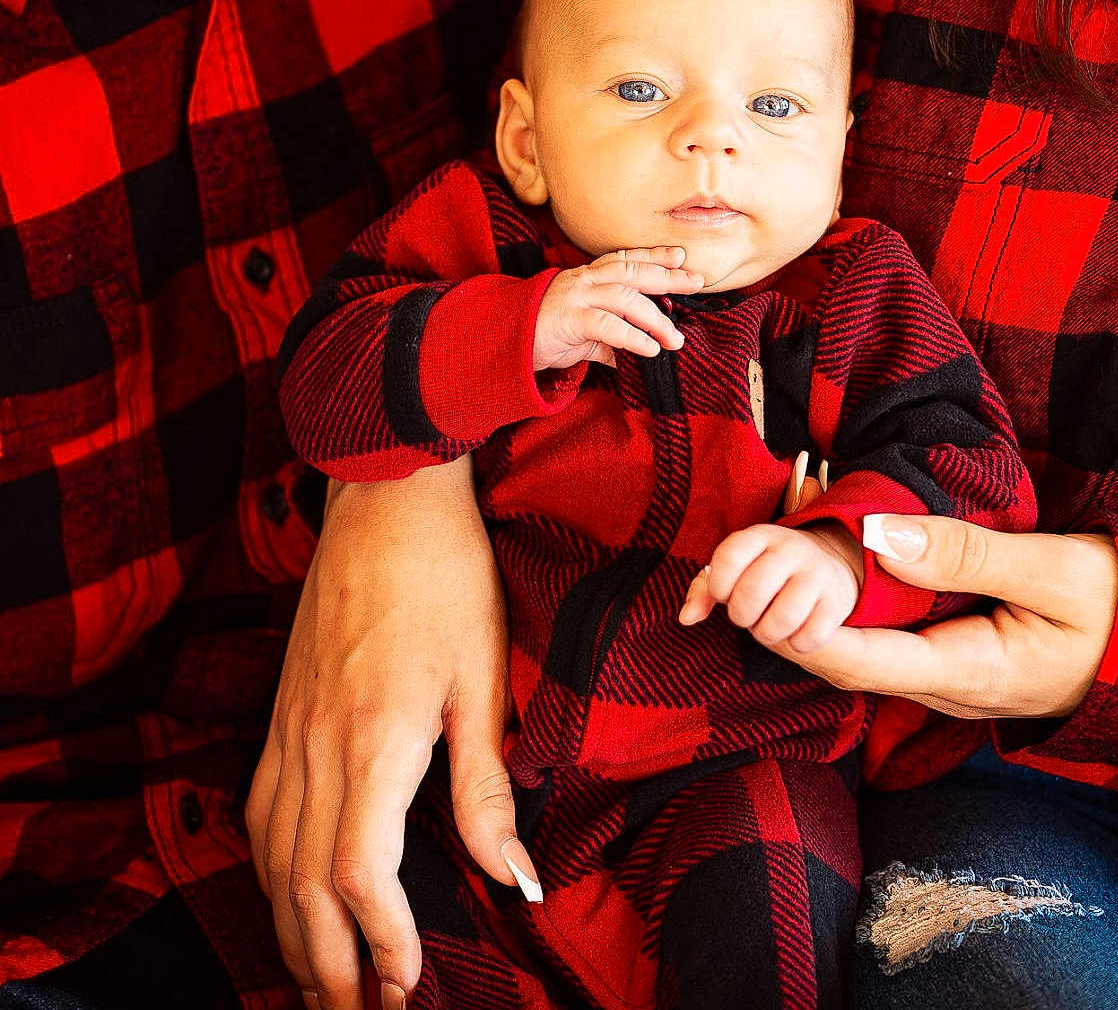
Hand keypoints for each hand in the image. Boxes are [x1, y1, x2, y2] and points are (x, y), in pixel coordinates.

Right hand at [245, 460, 531, 1009]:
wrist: (386, 498)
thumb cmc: (448, 579)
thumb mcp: (484, 678)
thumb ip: (488, 786)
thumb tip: (517, 877)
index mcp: (375, 741)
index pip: (360, 876)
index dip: (383, 941)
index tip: (409, 985)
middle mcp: (317, 745)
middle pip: (304, 884)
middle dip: (331, 964)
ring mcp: (289, 727)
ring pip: (271, 856)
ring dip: (292, 927)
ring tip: (321, 980)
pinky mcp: (282, 708)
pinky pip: (260, 810)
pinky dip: (270, 869)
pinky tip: (286, 889)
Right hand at [533, 246, 702, 369]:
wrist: (505, 343)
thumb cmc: (544, 335)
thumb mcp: (583, 337)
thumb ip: (609, 341)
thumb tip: (632, 355)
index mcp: (588, 278)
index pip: (626, 260)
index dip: (654, 256)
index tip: (681, 256)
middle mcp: (584, 281)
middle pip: (632, 272)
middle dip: (667, 276)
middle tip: (696, 282)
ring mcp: (576, 297)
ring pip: (625, 297)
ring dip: (655, 318)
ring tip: (674, 339)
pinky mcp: (569, 319)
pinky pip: (607, 325)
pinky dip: (632, 336)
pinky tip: (649, 350)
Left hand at [678, 522, 861, 652]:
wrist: (826, 565)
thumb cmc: (766, 571)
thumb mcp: (735, 568)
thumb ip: (704, 589)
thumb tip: (686, 618)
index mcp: (760, 536)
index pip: (728, 557)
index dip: (718, 586)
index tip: (724, 593)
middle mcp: (791, 549)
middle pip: (752, 592)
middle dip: (741, 615)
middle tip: (747, 615)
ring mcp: (817, 573)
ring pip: (782, 619)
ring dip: (766, 634)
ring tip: (768, 625)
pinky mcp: (836, 602)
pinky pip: (809, 637)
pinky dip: (796, 644)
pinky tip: (794, 632)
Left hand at [752, 514, 1117, 718]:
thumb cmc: (1117, 607)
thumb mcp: (1049, 569)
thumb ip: (963, 553)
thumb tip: (878, 533)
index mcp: (967, 673)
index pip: (856, 660)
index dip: (797, 630)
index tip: (755, 593)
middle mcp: (948, 690)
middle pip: (848, 663)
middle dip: (789, 626)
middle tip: (740, 580)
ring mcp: (950, 683)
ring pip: (864, 657)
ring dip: (813, 622)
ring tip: (769, 576)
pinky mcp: (955, 665)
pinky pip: (887, 648)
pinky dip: (848, 618)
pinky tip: (827, 585)